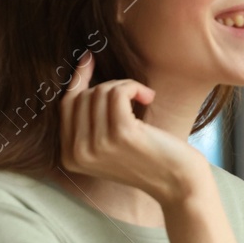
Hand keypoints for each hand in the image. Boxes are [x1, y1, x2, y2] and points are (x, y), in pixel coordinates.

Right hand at [59, 51, 208, 205]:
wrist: (178, 183)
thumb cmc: (148, 158)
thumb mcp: (109, 143)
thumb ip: (90, 120)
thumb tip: (82, 70)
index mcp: (69, 157)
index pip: (65, 105)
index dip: (77, 80)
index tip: (88, 59)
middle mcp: (77, 153)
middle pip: (83, 96)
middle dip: (110, 87)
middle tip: (133, 95)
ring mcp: (97, 145)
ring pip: (100, 92)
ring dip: (125, 87)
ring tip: (143, 98)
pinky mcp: (120, 133)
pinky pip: (118, 92)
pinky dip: (134, 87)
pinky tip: (148, 97)